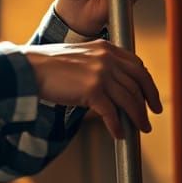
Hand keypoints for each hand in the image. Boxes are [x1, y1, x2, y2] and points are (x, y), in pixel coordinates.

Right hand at [21, 39, 161, 137]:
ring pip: (129, 99)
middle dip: (147, 103)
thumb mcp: (80, 56)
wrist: (30, 69)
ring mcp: (101, 73)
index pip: (137, 66)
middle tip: (151, 117)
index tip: (150, 97)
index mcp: (106, 48)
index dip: (147, 84)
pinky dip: (117, 125)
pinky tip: (119, 134)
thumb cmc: (49, 66)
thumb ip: (98, 65)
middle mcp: (107, 58)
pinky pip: (112, 112)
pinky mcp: (93, 90)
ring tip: (140, 129)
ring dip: (137, 117)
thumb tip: (112, 88)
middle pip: (137, 84)